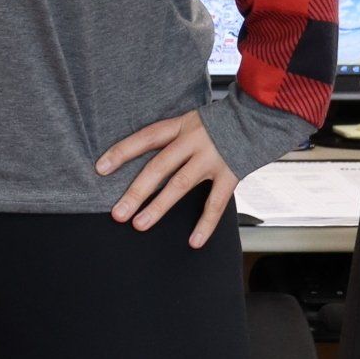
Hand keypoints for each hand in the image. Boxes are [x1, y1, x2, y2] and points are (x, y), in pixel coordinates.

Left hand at [96, 110, 237, 247]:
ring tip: (139, 224)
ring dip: (159, 206)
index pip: (146, 138)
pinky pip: (216, 203)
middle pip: (159, 166)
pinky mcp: (231, 174)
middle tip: (118, 212)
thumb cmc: (220, 124)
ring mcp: (212, 158)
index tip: (101, 168)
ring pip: (181, 185)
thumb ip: (172, 138)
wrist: (259, 117)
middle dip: (136, 191)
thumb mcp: (192, 121)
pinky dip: (205, 224)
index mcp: (181, 126)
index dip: (123, 152)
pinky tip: (193, 241)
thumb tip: (146, 160)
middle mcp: (194, 141)